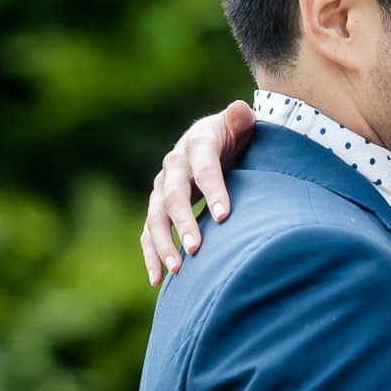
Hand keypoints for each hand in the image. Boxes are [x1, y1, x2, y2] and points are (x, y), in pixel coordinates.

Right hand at [140, 99, 255, 285]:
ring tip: (176, 270)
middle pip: (173, 197)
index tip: (224, 217)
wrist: (214, 140)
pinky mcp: (159, 208)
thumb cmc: (234, 136)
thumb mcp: (240, 123)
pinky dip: (151, 255)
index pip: (203, 168)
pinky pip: (149, 233)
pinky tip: (157, 280)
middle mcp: (173, 166)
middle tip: (195, 248)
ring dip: (163, 245)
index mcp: (196, 144)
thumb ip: (241, 119)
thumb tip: (241, 110)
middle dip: (183, 223)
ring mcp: (162, 188)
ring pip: (155, 218)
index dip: (213, 190)